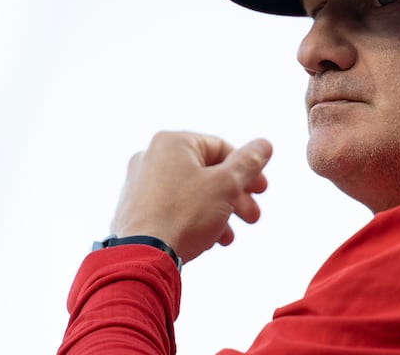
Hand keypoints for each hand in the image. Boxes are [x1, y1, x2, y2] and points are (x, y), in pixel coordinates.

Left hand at [110, 131, 272, 263]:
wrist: (142, 256)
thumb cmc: (184, 215)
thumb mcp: (226, 185)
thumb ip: (248, 162)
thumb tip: (264, 144)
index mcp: (172, 143)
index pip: (221, 148)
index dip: (247, 170)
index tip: (261, 191)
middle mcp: (151, 157)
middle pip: (207, 172)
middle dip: (235, 196)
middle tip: (252, 217)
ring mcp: (140, 183)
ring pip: (192, 192)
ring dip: (218, 211)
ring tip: (230, 236)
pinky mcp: (135, 208)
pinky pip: (174, 208)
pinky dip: (195, 219)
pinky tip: (208, 240)